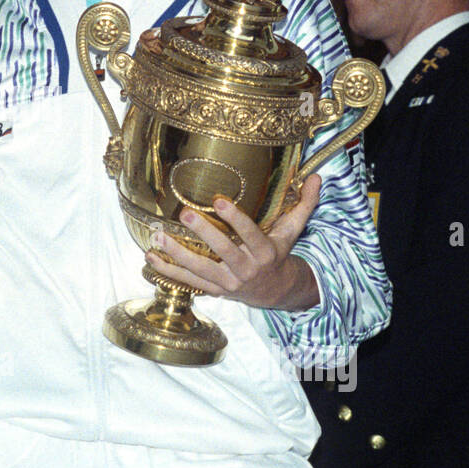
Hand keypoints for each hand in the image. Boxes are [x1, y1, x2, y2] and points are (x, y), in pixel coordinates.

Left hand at [145, 174, 320, 310]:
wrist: (275, 292)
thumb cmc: (280, 253)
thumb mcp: (293, 230)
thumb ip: (305, 203)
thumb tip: (318, 176)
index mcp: (265, 252)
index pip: (250, 234)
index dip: (236, 219)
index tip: (219, 200)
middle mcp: (246, 269)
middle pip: (223, 252)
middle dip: (203, 233)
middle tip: (184, 214)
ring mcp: (227, 282)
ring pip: (200, 269)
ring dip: (177, 254)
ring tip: (158, 236)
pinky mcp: (213, 290)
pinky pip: (188, 282)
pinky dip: (168, 272)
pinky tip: (150, 258)